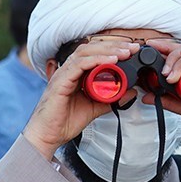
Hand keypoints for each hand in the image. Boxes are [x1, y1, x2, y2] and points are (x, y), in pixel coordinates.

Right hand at [22, 39, 140, 159]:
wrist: (47, 136)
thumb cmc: (63, 123)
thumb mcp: (93, 108)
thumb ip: (110, 99)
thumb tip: (130, 92)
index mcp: (74, 74)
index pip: (94, 53)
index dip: (113, 48)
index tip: (131, 50)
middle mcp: (67, 71)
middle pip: (91, 47)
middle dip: (114, 45)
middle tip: (133, 48)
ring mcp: (63, 74)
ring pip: (85, 52)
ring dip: (108, 50)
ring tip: (125, 52)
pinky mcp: (60, 81)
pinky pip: (79, 64)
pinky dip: (96, 60)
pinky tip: (111, 60)